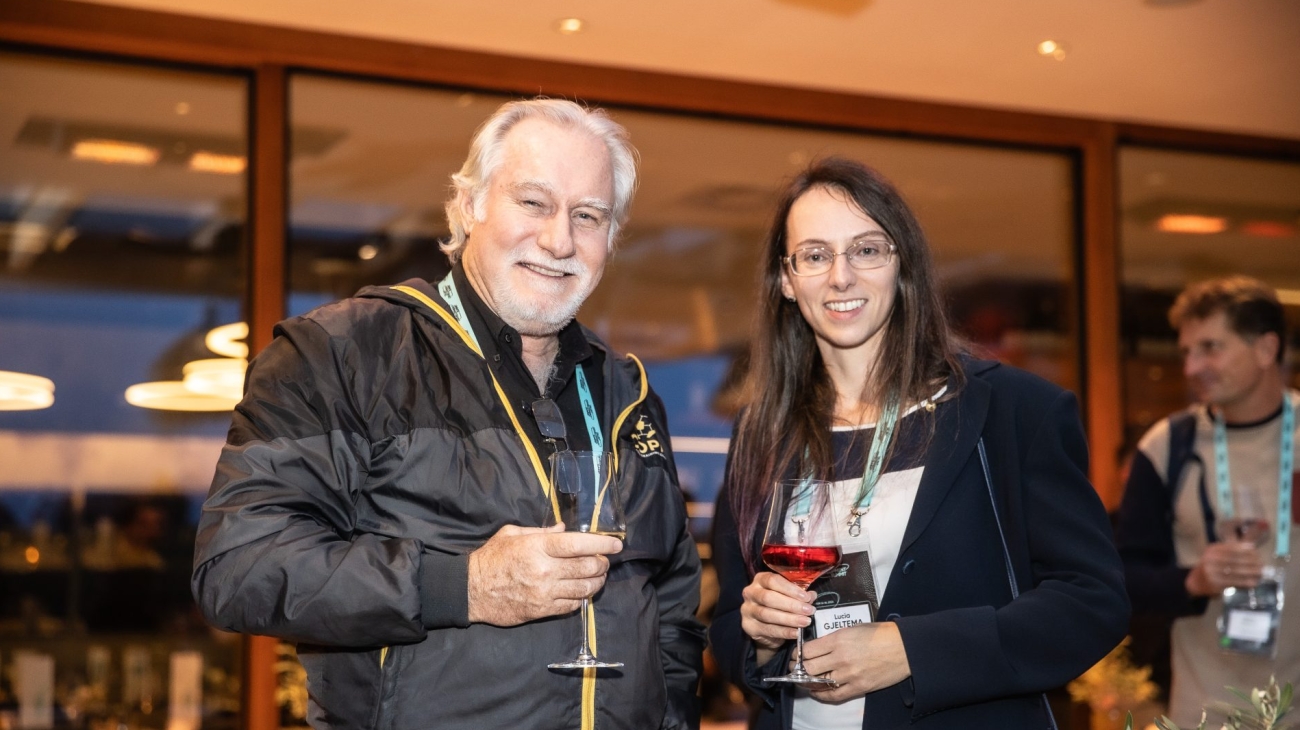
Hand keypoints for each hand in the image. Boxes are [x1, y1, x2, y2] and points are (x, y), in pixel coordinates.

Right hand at [467, 523, 622, 625]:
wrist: (471, 591)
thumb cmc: (491, 558)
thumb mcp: (512, 534)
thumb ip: (541, 531)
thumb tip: (564, 529)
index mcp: (538, 547)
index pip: (579, 545)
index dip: (602, 544)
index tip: (616, 544)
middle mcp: (545, 570)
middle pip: (587, 566)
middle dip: (602, 563)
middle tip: (605, 560)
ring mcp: (545, 592)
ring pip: (585, 588)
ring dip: (597, 581)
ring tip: (599, 576)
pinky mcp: (543, 610)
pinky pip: (572, 605)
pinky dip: (582, 598)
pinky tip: (583, 591)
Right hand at [740, 571, 814, 664]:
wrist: (766, 628)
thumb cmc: (779, 605)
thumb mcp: (789, 596)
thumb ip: (799, 595)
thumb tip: (811, 595)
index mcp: (760, 580)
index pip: (772, 580)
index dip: (790, 588)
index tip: (806, 597)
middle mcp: (750, 593)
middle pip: (768, 597)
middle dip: (791, 605)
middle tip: (808, 610)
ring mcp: (747, 610)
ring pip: (767, 614)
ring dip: (789, 619)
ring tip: (805, 621)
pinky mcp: (749, 626)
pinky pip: (767, 629)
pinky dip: (784, 632)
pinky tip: (796, 632)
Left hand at [800, 622, 911, 702]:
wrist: (904, 647)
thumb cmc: (880, 634)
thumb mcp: (852, 629)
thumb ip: (833, 639)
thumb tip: (817, 648)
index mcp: (838, 639)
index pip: (807, 650)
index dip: (798, 654)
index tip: (796, 654)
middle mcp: (841, 658)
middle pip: (809, 668)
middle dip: (799, 668)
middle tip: (796, 667)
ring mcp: (849, 674)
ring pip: (818, 683)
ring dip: (808, 682)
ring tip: (804, 679)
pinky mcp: (859, 687)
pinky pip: (834, 696)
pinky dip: (821, 695)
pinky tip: (816, 692)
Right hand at [1186, 540, 1264, 595]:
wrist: (1196, 582)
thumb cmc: (1213, 566)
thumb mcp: (1219, 554)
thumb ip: (1234, 548)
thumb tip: (1253, 543)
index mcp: (1212, 549)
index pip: (1232, 548)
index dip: (1246, 550)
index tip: (1257, 553)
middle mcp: (1210, 559)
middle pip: (1235, 559)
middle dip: (1251, 562)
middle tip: (1262, 565)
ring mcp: (1211, 572)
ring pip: (1235, 571)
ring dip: (1250, 573)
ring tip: (1261, 573)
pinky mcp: (1214, 583)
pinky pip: (1233, 582)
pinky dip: (1245, 582)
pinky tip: (1253, 582)